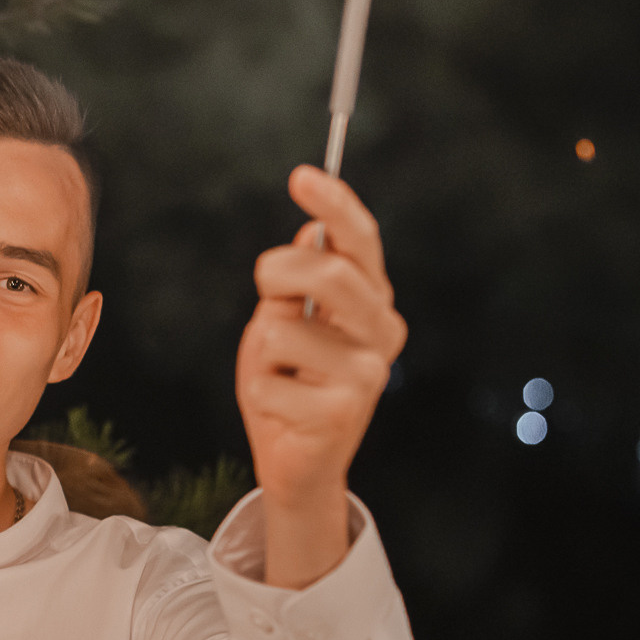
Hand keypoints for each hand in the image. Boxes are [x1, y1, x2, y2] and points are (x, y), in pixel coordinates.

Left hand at [237, 167, 407, 585]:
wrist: (297, 463)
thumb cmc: (287, 386)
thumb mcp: (284, 324)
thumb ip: (298, 284)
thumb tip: (313, 228)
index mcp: (373, 304)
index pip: (361, 243)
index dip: (335, 205)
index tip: (301, 176)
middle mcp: (381, 333)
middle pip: (327, 271)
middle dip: (278, 273)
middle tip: (268, 293)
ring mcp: (367, 373)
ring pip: (281, 329)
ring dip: (261, 351)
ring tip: (279, 375)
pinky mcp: (341, 411)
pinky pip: (266, 379)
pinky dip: (258, 391)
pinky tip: (280, 408)